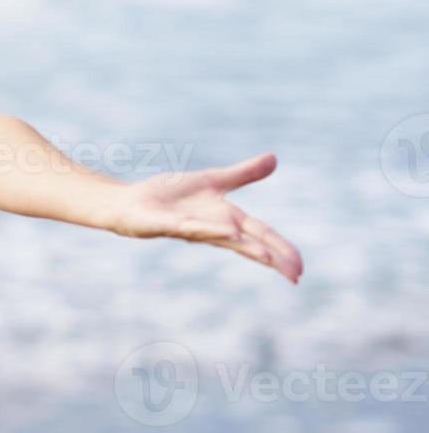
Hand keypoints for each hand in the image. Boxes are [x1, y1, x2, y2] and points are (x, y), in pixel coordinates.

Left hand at [113, 151, 303, 283]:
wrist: (132, 201)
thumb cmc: (171, 196)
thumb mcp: (213, 180)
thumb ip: (243, 174)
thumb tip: (275, 159)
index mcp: (226, 218)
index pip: (260, 234)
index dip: (281, 249)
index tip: (300, 268)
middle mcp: (212, 228)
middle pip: (248, 243)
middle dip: (271, 256)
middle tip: (294, 274)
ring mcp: (190, 229)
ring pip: (221, 239)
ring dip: (245, 247)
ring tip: (268, 258)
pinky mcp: (166, 226)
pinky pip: (189, 229)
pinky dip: (206, 230)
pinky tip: (225, 232)